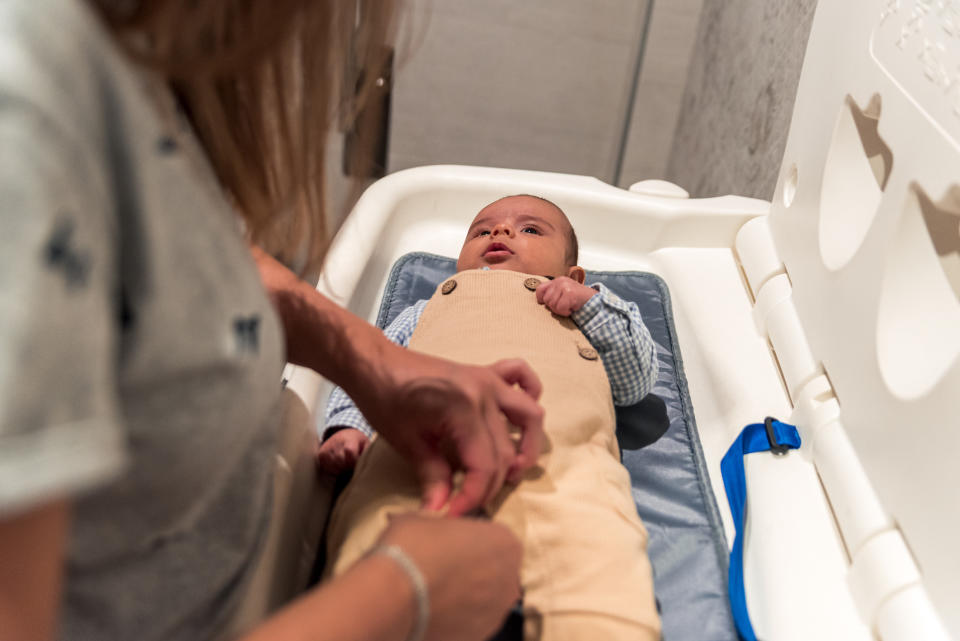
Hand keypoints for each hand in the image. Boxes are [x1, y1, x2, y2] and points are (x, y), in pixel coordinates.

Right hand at [316, 429, 368, 474]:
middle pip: (341, 461)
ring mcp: (327, 447)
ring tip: (345, 465)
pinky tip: (338, 466)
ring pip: (333, 466)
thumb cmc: (357, 442)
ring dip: (341, 469)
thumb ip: (367, 452)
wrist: (344, 434)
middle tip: (351, 465)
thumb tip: (370, 462)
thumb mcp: (366, 443)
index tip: (357, 462)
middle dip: (348, 466)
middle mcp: (336, 441)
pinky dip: (332, 470)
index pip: (349, 451)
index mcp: (349, 438)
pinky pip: (325, 467)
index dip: (354, 461)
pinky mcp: (321, 453)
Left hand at [356, 348, 543, 516]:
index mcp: (464, 409)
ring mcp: (488, 379)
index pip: (485, 465)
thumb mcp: (407, 443)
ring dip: (527, 446)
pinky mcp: (484, 372)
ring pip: (530, 415)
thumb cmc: (385, 400)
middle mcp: (485, 393)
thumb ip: (432, 477)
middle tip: (468, 504)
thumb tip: (440, 512)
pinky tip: (517, 418)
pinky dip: (530, 394)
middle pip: (505, 451)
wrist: (375, 364)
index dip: (473, 497)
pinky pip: (521, 376)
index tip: (454, 515)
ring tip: (512, 471)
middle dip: (490, 485)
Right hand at [379, 514, 521, 640]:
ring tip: (434, 592)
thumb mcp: (422, 518)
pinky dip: (456, 617)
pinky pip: (470, 622)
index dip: (470, 538)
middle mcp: (508, 578)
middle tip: (441, 566)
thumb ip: (439, 523)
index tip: (452, 541)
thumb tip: (433, 528)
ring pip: (484, 599)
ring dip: (466, 595)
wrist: (391, 597)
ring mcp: (496, 612)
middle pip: (494, 570)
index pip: (493, 537)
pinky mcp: (478, 636)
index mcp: (504, 541)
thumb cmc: (410, 550)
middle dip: (472, 568)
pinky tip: (433, 610)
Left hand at [535, 277, 596, 315]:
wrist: (595, 301)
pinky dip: (566, 312)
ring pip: (552, 305)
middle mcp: (560, 281)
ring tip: (570, 306)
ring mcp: (565, 286)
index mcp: (557, 281)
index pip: (540, 289)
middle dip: (555, 307)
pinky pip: (560, 308)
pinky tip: (573, 308)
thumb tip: (539, 301)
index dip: (541, 299)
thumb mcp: (564, 294)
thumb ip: (553, 294)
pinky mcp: (569, 293)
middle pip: (546, 300)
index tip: (548, 305)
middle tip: (566, 306)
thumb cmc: (578, 300)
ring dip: (561, 310)